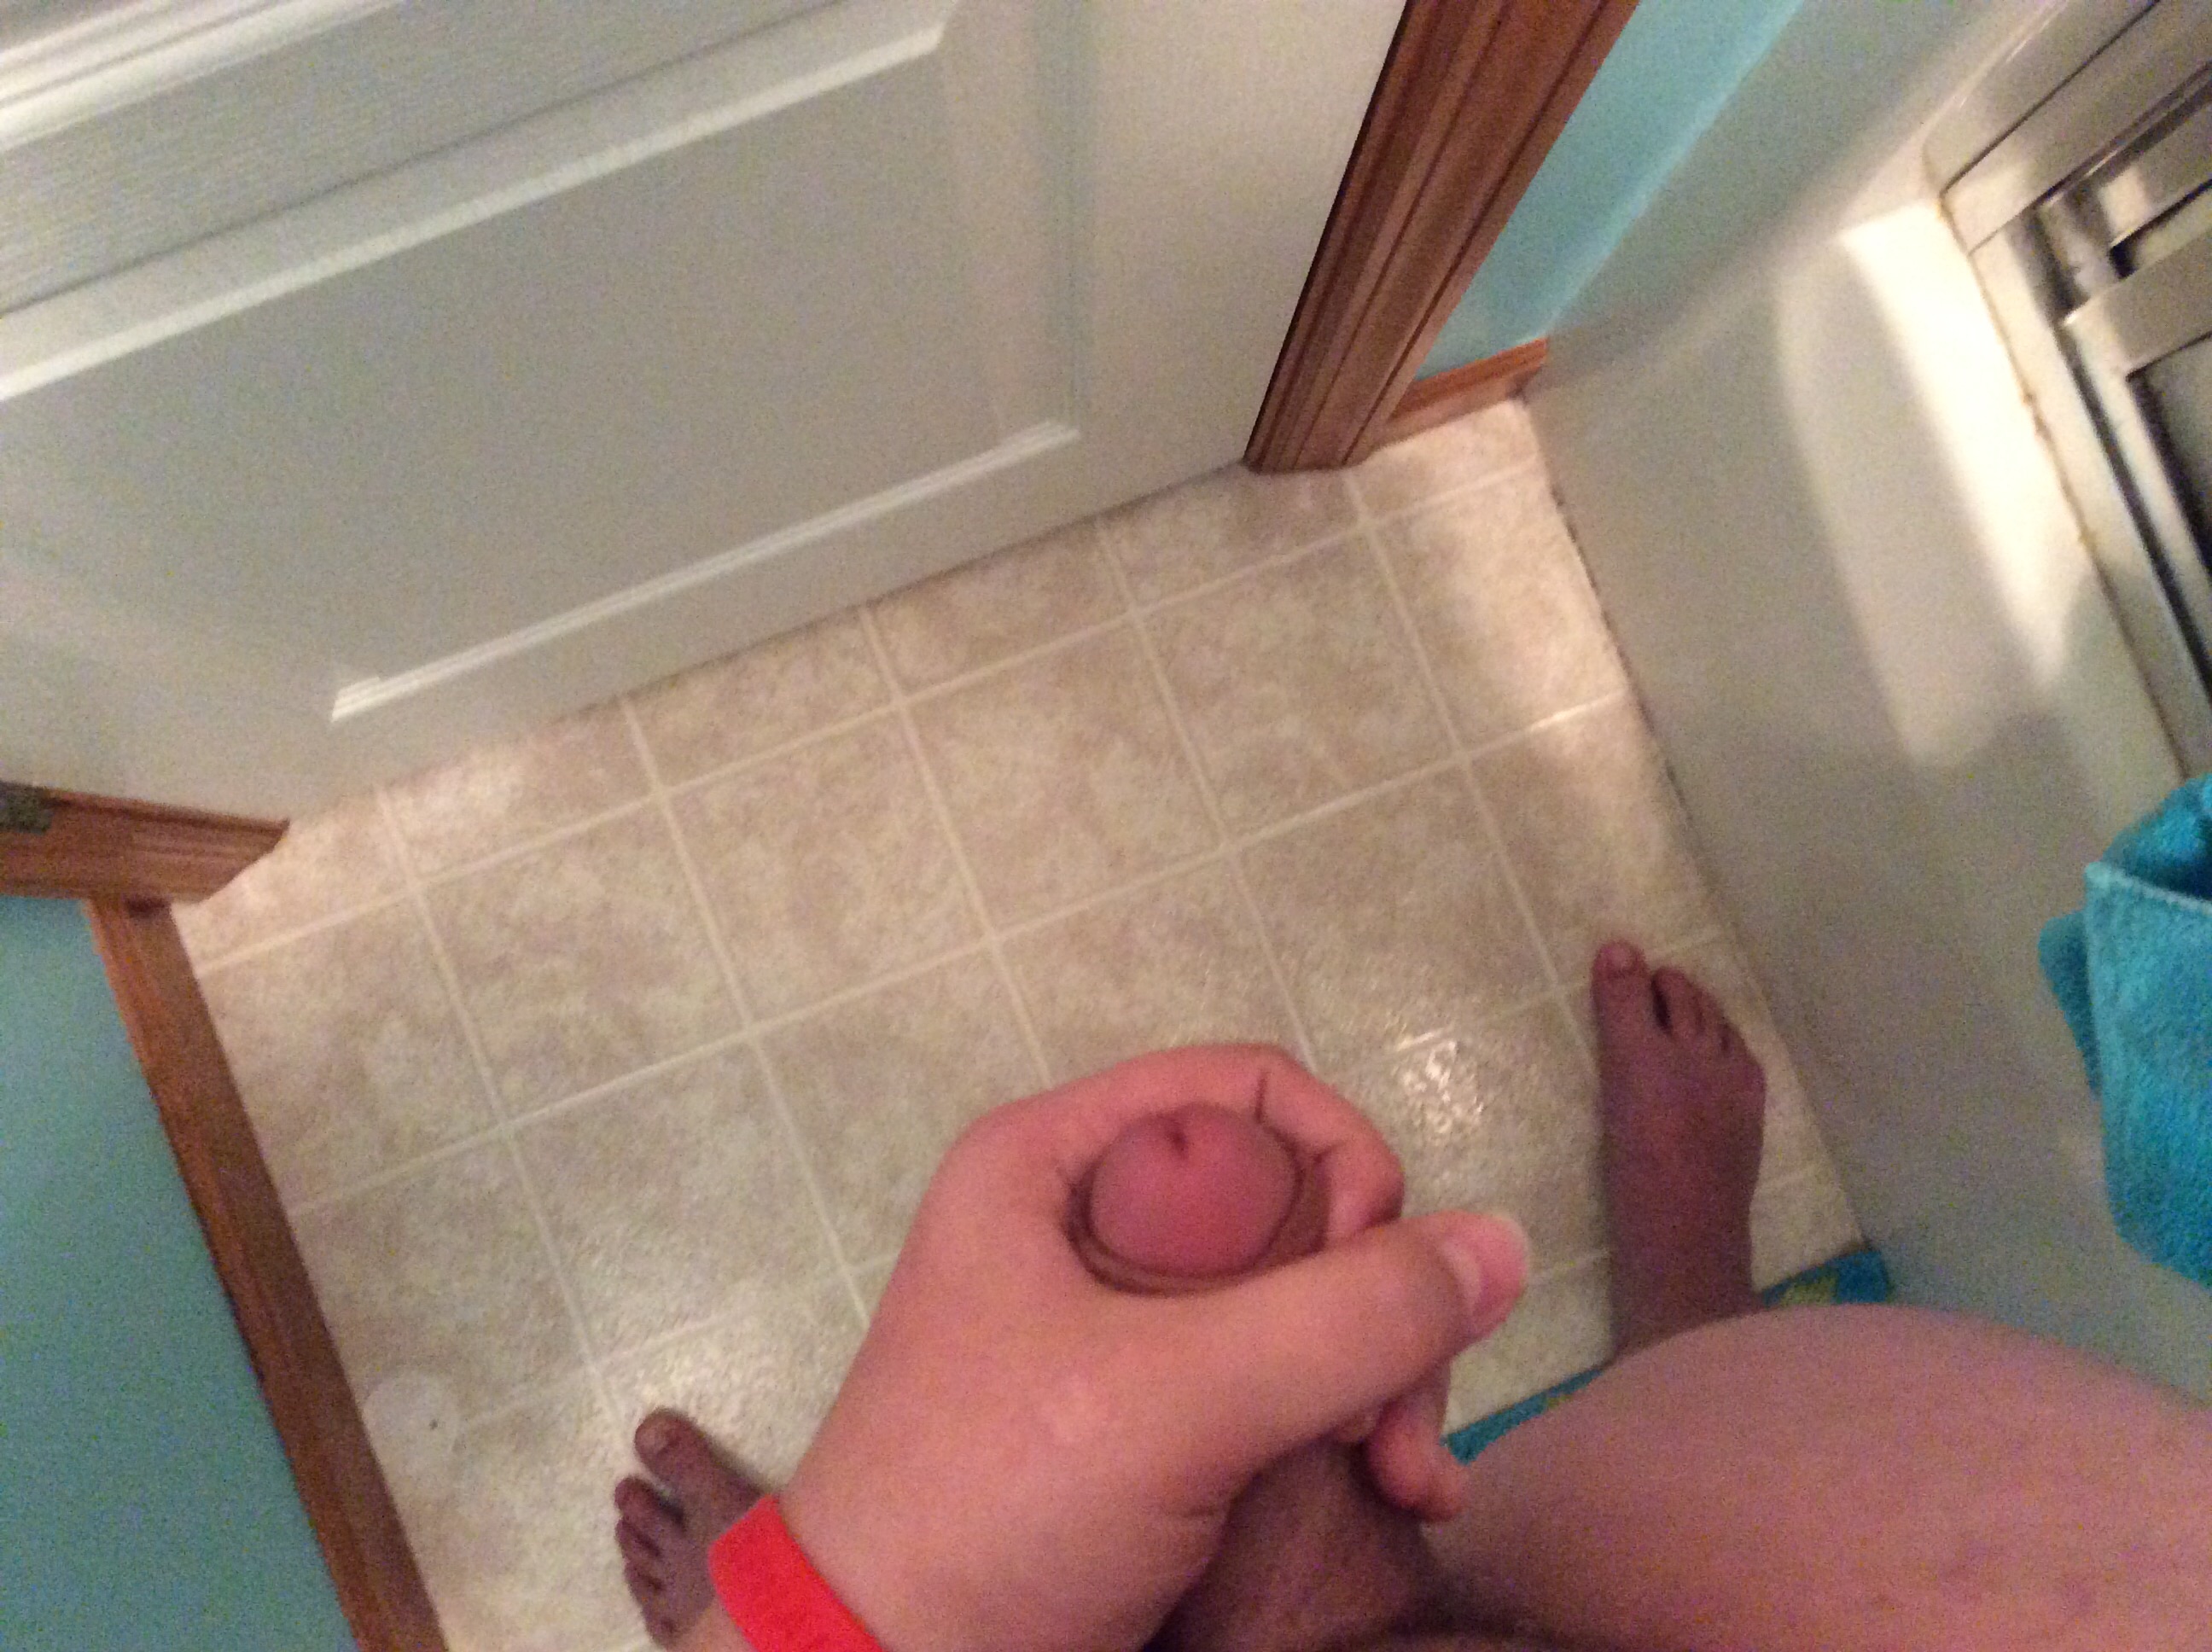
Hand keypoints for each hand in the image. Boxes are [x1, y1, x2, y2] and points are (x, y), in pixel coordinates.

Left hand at [776, 1045, 1529, 1651]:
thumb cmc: (993, 1511)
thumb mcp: (1174, 1402)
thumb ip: (1344, 1320)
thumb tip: (1504, 1244)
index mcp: (1056, 1163)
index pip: (1250, 1092)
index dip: (1337, 1165)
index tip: (1369, 1279)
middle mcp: (1094, 1225)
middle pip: (1297, 1201)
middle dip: (1377, 1301)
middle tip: (1397, 1418)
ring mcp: (1127, 1329)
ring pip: (1307, 1301)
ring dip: (1384, 1381)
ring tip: (1406, 1482)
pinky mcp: (1153, 1420)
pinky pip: (1284, 1383)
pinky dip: (1351, 1431)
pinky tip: (1399, 1497)